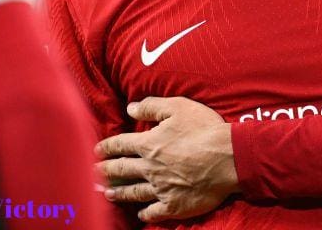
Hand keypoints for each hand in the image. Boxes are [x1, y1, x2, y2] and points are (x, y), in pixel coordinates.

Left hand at [96, 96, 238, 222]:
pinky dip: (145, 214)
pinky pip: (154, 212)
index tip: (97, 149)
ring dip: (119, 193)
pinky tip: (141, 214)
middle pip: (122, 170)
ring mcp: (160, 189)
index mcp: (149, 144)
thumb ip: (152, 107)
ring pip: (134, 192)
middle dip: (106, 170)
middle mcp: (150, 168)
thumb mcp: (179, 107)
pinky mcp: (174, 205)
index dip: (107, 146)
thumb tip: (130, 108)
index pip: (121, 144)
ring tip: (108, 194)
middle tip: (93, 173)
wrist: (228, 157)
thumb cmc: (204, 129)